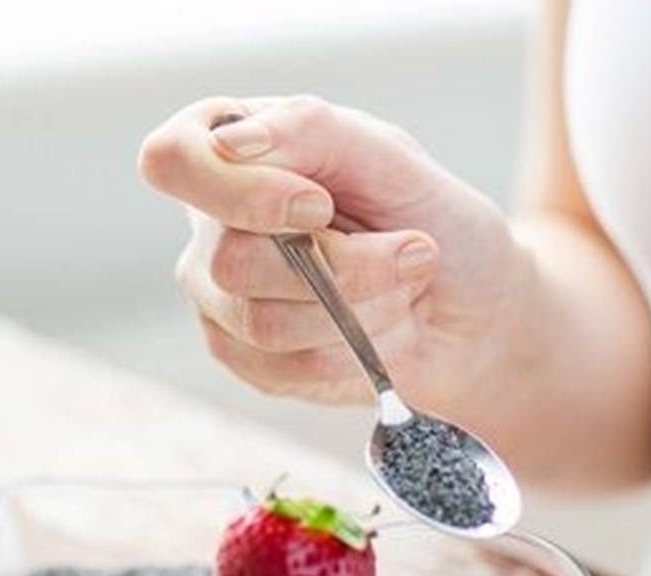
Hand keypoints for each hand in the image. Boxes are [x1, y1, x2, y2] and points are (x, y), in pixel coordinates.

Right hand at [138, 95, 531, 410]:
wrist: (477, 311)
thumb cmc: (434, 220)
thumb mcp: (391, 156)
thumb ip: (311, 130)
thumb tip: (232, 142)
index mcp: (232, 149)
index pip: (172, 161)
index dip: (243, 193)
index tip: (320, 206)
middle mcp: (212, 224)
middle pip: (230, 261)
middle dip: (343, 268)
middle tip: (413, 252)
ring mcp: (222, 298)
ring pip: (264, 324)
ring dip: (361, 310)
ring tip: (405, 288)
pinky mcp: (248, 360)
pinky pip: (287, 369)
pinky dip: (355, 349)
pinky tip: (382, 328)